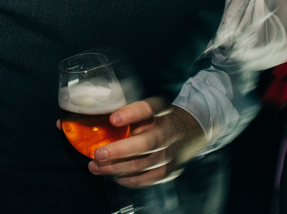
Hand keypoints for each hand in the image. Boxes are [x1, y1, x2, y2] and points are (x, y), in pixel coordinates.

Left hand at [86, 101, 206, 187]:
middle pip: (144, 144)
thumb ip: (127, 112)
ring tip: (95, 167)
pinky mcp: (170, 170)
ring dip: (116, 168)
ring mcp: (170, 154)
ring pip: (143, 164)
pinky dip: (130, 179)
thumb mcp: (147, 106)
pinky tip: (114, 176)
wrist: (191, 129)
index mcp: (159, 111)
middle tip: (98, 154)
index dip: (130, 114)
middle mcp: (166, 133)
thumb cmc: (158, 117)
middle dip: (119, 151)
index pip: (146, 110)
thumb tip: (96, 118)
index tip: (113, 119)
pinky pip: (149, 178)